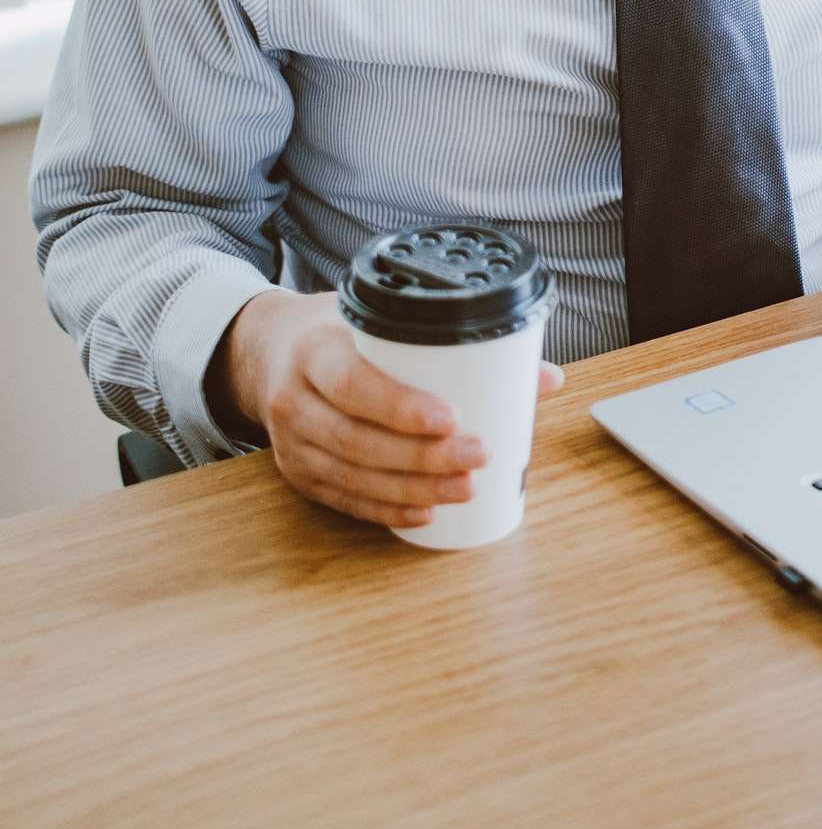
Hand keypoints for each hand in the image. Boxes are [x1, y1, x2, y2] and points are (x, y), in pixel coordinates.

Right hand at [253, 291, 565, 529]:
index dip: (400, 406)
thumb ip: (456, 341)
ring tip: (464, 488)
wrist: (269, 351)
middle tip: (478, 457)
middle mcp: (294, 396)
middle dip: (422, 456)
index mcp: (314, 348)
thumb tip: (545, 377)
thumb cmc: (339, 331)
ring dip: (412, 487)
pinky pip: (342, 498)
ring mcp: (290, 440)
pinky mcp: (296, 472)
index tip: (451, 417)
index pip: (351, 382)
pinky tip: (425, 509)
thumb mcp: (381, 318)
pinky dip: (385, 508)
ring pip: (351, 474)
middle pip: (357, 438)